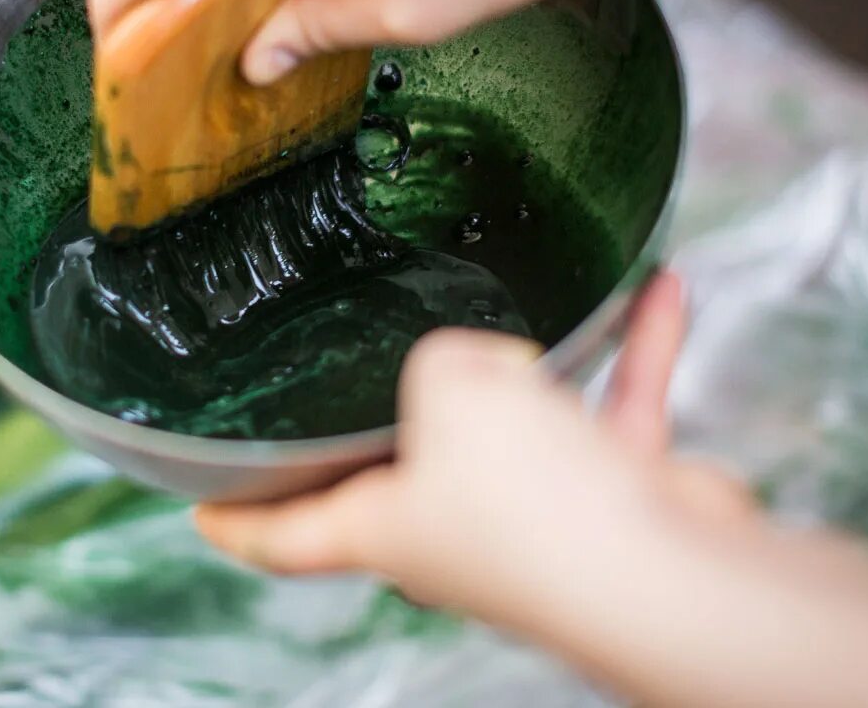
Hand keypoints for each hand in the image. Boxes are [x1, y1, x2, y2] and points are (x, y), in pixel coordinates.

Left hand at [195, 272, 744, 631]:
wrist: (671, 576)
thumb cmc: (537, 505)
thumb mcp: (445, 390)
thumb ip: (436, 358)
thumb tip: (480, 367)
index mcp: (383, 529)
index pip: (279, 537)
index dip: (233, 522)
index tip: (196, 507)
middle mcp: (454, 533)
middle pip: (400, 470)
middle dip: (395, 413)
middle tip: (369, 359)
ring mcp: (536, 521)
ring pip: (522, 424)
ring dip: (541, 359)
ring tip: (543, 294)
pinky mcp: (611, 502)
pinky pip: (613, 411)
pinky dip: (632, 353)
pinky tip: (659, 290)